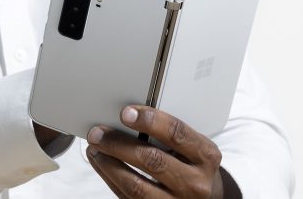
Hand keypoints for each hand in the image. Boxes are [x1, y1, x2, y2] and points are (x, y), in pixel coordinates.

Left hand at [86, 105, 225, 197]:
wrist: (207, 198)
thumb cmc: (195, 165)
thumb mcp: (194, 147)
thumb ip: (170, 134)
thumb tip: (130, 116)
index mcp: (206, 156)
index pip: (176, 134)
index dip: (150, 121)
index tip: (127, 112)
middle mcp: (195, 183)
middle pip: (152, 160)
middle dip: (120, 144)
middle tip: (99, 132)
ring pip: (137, 186)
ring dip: (110, 164)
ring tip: (95, 148)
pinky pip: (128, 198)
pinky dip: (110, 179)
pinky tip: (102, 164)